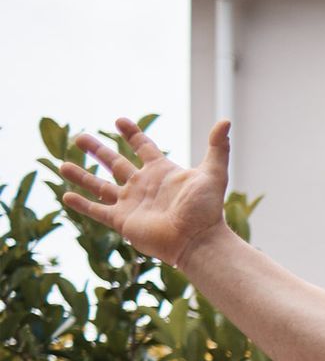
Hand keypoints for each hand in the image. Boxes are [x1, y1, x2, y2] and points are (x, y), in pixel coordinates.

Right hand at [59, 118, 232, 269]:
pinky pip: (97, 211)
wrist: (198, 240)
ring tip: (62, 165)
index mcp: (161, 172)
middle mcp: (143, 186)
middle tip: (79, 137)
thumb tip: (225, 120)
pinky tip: (66, 195)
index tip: (119, 121)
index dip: (132, 134)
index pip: (143, 147)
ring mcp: (131, 203)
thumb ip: (217, 147)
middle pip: (115, 163)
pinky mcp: (122, 221)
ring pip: (100, 186)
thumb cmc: (206, 210)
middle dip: (97, 150)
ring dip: (82, 175)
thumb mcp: (213, 174)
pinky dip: (81, 204)